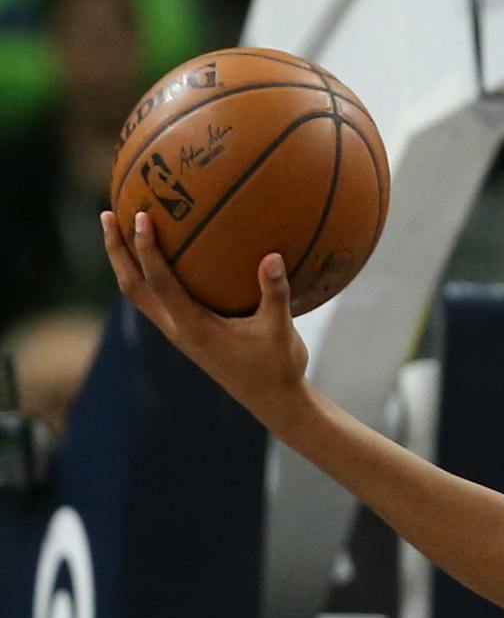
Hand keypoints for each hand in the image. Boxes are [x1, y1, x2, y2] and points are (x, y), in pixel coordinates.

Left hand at [100, 210, 309, 425]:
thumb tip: (272, 256)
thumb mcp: (281, 331)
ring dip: (125, 262)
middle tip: (108, 216)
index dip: (147, 250)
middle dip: (117, 251)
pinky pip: (157, 298)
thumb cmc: (278, 367)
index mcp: (193, 327)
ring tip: (120, 230)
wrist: (271, 401)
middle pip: (132, 286)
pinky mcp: (186, 333)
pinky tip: (164, 256)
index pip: (160, 283)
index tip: (141, 217)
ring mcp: (178, 332)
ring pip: (139, 294)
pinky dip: (149, 273)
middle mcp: (177, 329)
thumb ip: (275, 294)